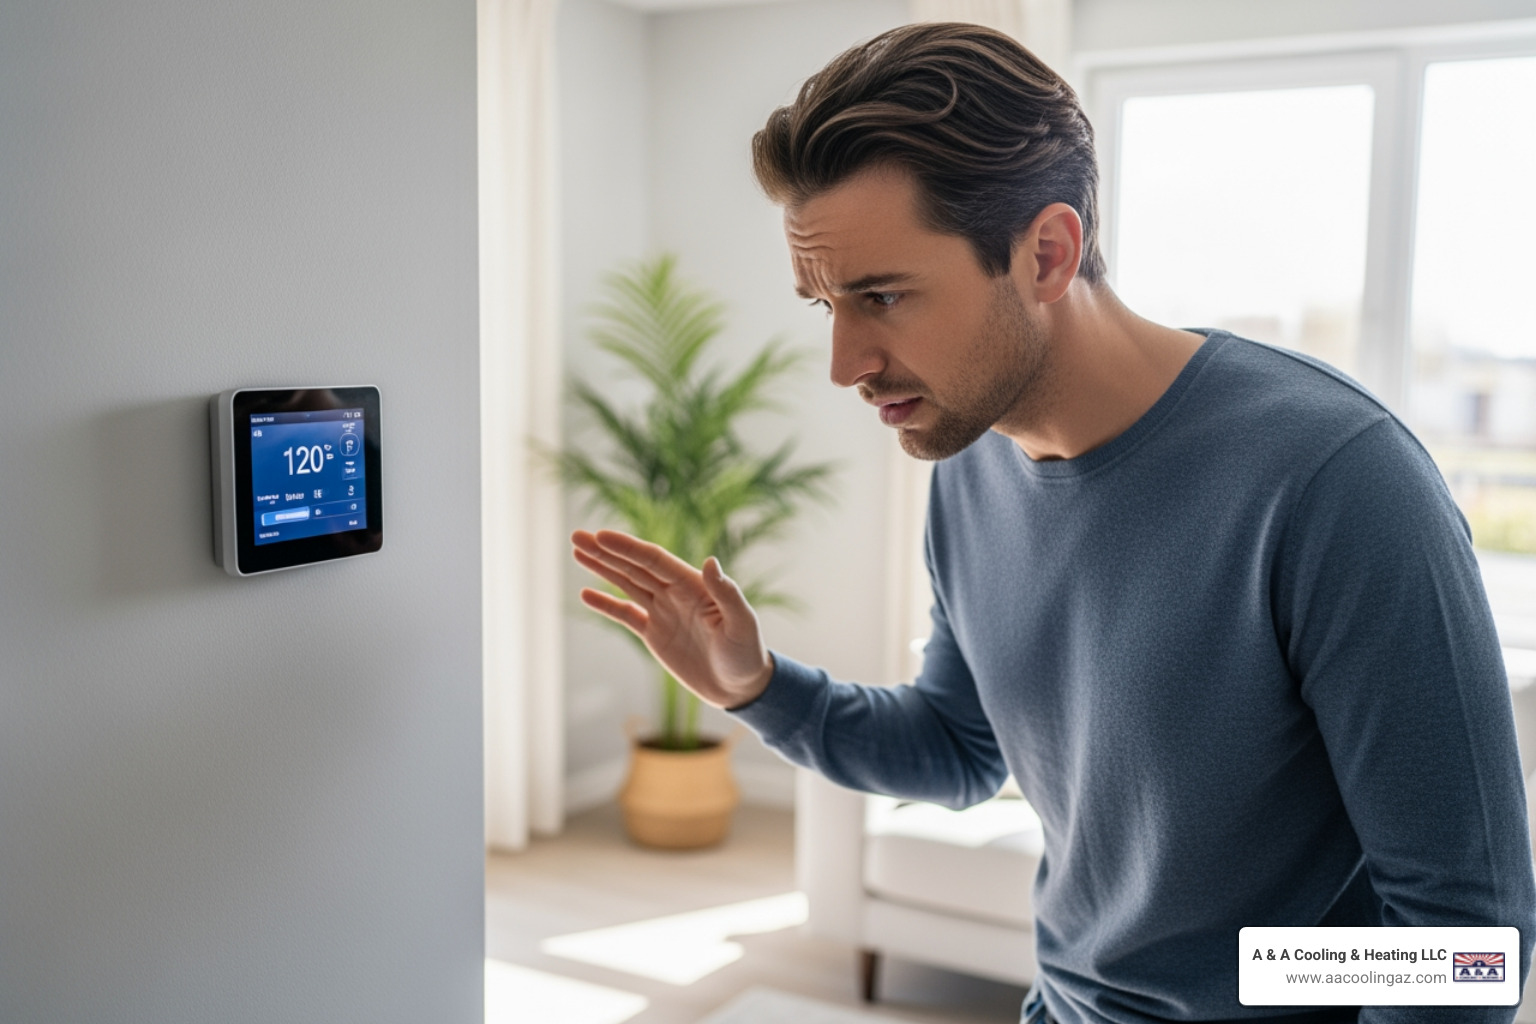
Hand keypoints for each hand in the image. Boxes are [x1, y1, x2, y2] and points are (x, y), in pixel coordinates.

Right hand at [570, 529, 774, 708]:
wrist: (741, 688)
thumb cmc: (746, 654)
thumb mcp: (742, 623)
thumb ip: (727, 593)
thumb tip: (710, 561)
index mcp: (694, 585)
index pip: (655, 561)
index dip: (628, 548)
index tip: (601, 536)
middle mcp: (675, 593)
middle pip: (635, 567)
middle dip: (606, 551)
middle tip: (577, 535)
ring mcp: (663, 612)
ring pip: (627, 584)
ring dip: (602, 568)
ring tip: (578, 550)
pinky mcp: (655, 634)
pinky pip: (625, 614)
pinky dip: (606, 604)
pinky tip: (586, 593)